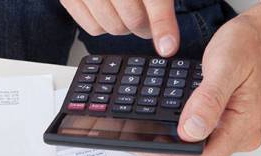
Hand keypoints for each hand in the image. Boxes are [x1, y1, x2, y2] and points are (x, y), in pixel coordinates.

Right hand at [60, 0, 178, 56]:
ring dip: (125, 27)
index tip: (168, 46)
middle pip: (133, 19)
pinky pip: (92, 28)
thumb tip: (168, 35)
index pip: (154, 0)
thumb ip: (159, 1)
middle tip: (150, 22)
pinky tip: (110, 11)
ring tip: (129, 12)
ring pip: (112, 27)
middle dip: (146, 26)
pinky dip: (105, 25)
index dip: (162, 24)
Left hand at [138, 0, 260, 155]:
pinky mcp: (229, 122)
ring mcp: (236, 130)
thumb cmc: (251, 46)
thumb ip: (208, 101)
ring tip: (150, 127)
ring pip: (198, 147)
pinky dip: (184, 128)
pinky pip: (203, 134)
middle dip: (168, 149)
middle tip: (140, 134)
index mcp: (244, 126)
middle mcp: (242, 134)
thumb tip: (190, 131)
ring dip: (174, 139)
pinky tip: (169, 118)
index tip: (147, 145)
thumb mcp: (225, 66)